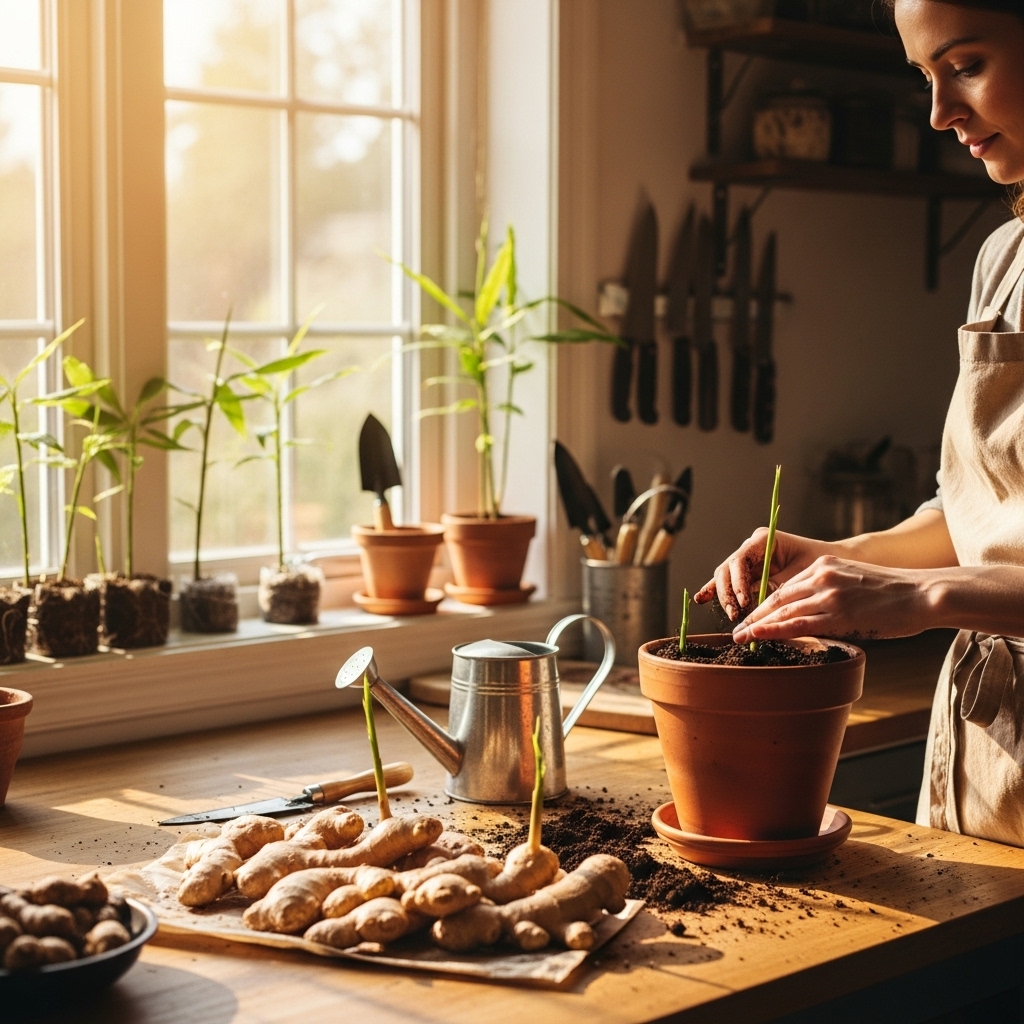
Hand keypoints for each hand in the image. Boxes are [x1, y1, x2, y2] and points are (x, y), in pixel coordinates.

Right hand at [694, 529, 832, 621]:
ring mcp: (748, 559)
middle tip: (736, 614)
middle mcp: (751, 547)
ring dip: (725, 597)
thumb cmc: (821, 565)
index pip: (739, 561)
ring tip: (733, 615)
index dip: (738, 583)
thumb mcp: (799, 576)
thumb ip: (776, 588)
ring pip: (725, 577)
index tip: (745, 602)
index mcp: (763, 539)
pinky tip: (702, 598)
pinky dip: (716, 590)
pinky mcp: (748, 572)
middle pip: (727, 569)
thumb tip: (758, 608)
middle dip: (728, 593)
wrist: (836, 561)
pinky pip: (729, 582)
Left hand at [730, 556, 932, 643]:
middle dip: (755, 614)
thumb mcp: (856, 582)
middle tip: (738, 628)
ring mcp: (829, 594)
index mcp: (825, 566)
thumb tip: (815, 616)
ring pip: (783, 611)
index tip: (752, 615)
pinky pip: (798, 624)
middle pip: (778, 597)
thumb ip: (832, 593)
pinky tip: (758, 636)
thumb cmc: (895, 594)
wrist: (923, 593)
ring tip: (740, 637)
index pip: (786, 586)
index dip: (766, 603)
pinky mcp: (838, 614)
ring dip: (758, 624)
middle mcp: (822, 576)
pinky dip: (774, 630)